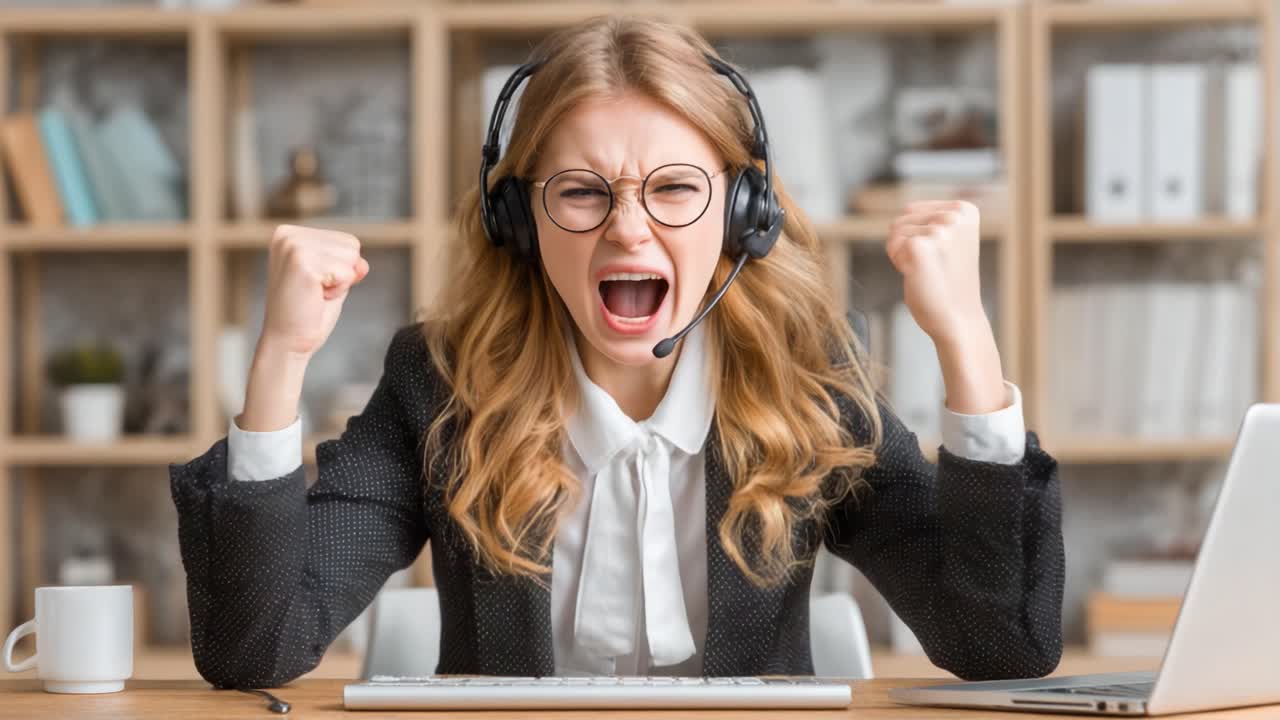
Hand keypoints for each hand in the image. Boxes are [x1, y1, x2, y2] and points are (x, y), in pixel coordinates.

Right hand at [260, 224, 369, 357]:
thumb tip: (362, 264)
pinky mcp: (302, 262)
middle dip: (342, 274)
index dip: (341, 269)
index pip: (347, 240)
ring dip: (340, 282)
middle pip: (351, 245)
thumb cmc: (308, 314)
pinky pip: (347, 272)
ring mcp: (294, 246)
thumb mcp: (333, 281)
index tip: (316, 285)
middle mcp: (288, 235)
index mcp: (289, 234)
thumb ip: (348, 264)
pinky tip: (315, 298)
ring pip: (351, 257)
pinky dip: (338, 290)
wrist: (287, 342)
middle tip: (315, 292)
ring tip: (315, 294)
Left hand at [886, 200, 986, 345]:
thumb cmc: (949, 283)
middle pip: (903, 218)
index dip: (917, 236)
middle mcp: (955, 215)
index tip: (939, 256)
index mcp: (965, 209)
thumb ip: (932, 219)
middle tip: (932, 267)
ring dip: (903, 253)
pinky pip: (893, 245)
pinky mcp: (921, 245)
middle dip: (908, 244)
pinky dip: (899, 262)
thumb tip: (907, 208)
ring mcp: (939, 229)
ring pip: (896, 231)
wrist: (957, 319)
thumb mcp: (948, 240)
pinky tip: (918, 275)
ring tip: (927, 271)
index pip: (914, 210)